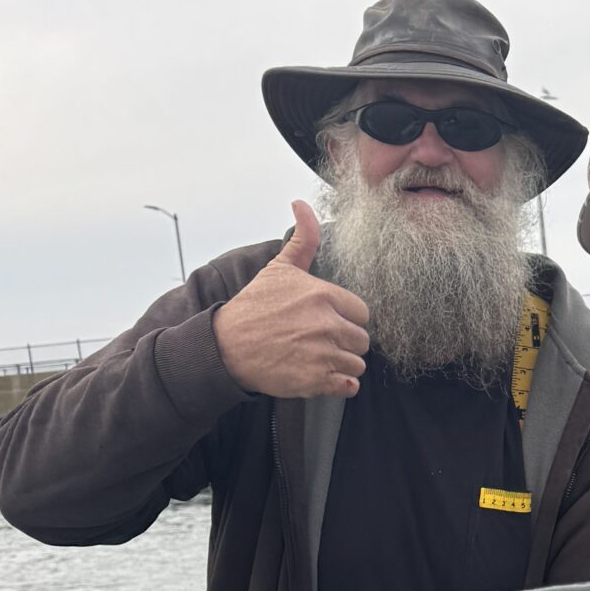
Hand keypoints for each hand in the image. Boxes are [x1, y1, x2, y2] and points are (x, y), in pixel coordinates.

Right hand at [214, 202, 369, 397]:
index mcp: (323, 296)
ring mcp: (323, 355)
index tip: (326, 321)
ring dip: (342, 364)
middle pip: (362, 340)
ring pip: (357, 364)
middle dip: (345, 342)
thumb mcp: (279, 268)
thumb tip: (301, 203)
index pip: (362, 313)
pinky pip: (348, 387)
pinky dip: (340, 385)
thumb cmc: (254, 307)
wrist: (227, 347)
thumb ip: (303, 239)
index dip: (346, 318)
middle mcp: (327, 325)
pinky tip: (322, 376)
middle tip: (320, 342)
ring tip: (317, 358)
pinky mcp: (316, 381)